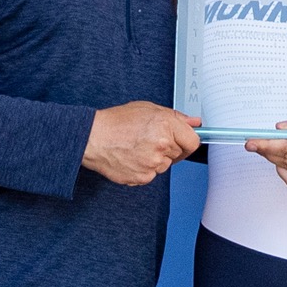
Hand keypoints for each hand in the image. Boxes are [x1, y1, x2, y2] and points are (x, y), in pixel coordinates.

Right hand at [82, 102, 200, 185]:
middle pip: (178, 154)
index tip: (183, 142)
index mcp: (165, 125)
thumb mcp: (147, 109)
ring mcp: (152, 163)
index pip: (193, 141)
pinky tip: (131, 158)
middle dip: (168, 149)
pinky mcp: (142, 177)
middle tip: (148, 141)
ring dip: (155, 160)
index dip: (188, 141)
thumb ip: (175, 117)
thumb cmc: (115, 122)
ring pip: (164, 165)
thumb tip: (194, 123)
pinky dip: (143, 169)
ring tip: (136, 148)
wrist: (92, 138)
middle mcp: (162, 144)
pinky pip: (151, 175)